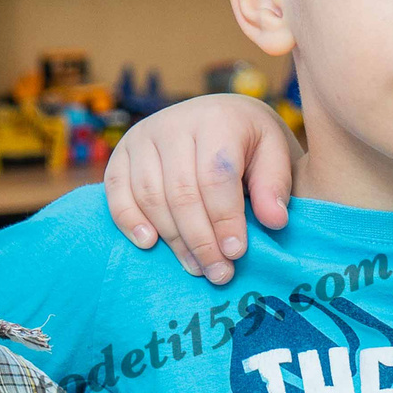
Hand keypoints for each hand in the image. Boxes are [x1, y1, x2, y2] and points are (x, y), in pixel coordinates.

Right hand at [103, 94, 297, 284]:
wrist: (219, 118)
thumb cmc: (251, 144)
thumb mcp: (275, 155)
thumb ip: (274, 186)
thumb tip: (274, 221)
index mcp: (217, 120)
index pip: (216, 176)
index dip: (225, 219)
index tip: (236, 254)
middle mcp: (174, 123)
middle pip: (182, 192)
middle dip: (201, 240)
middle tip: (218, 274)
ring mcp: (143, 136)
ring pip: (150, 196)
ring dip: (172, 239)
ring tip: (196, 268)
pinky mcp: (122, 152)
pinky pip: (117, 192)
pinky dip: (129, 221)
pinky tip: (149, 245)